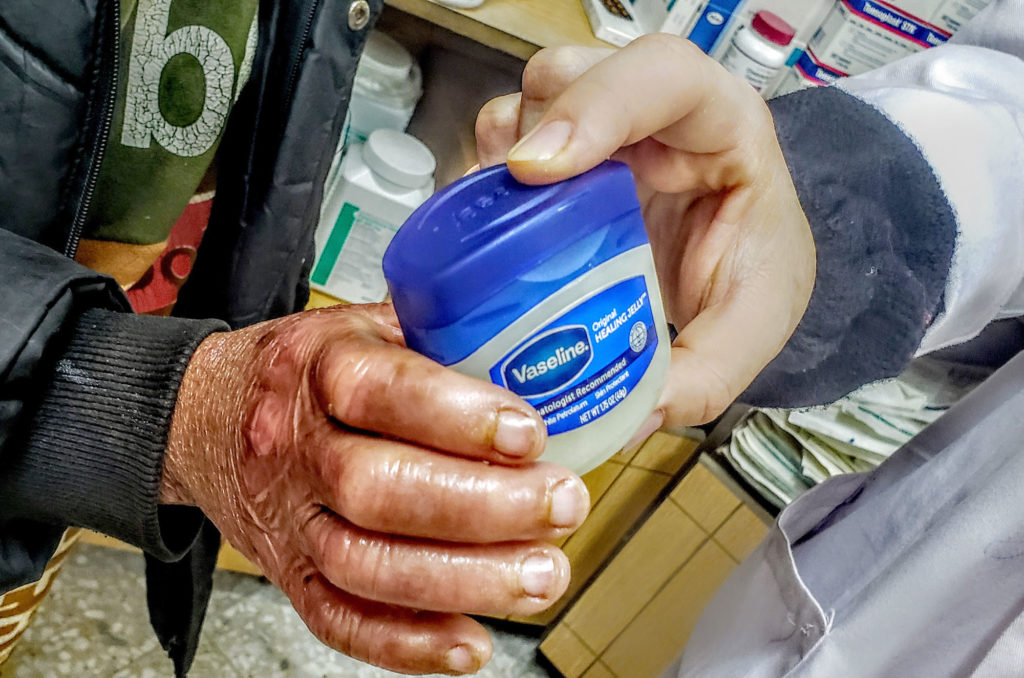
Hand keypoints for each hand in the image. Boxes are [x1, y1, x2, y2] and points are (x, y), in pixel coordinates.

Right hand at [160, 303, 589, 674]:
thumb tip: (534, 356)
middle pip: (379, 489)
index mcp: (317, 367)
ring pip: (366, 564)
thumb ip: (434, 337)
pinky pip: (337, 619)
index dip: (459, 418)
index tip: (528, 435)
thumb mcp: (360, 326)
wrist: (204, 415)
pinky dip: (406, 643)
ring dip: (464, 580)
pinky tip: (470, 642)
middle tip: (562, 506)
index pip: (382, 392)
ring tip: (542, 576)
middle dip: (484, 507)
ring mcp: (288, 518)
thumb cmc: (301, 370)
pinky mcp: (287, 573)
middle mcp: (295, 447)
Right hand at [475, 35, 814, 428]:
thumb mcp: (754, 323)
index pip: (660, 75)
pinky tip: (493, 238)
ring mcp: (600, 123)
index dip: (594, 107)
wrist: (743, 254)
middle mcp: (652, 108)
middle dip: (527, 140)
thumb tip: (636, 410)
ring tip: (500, 234)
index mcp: (720, 122)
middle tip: (510, 214)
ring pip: (525, 104)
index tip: (539, 169)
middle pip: (569, 78)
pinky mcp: (562, 151)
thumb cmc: (756, 263)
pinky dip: (488, 187)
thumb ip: (708, 373)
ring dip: (499, 164)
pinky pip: (504, 145)